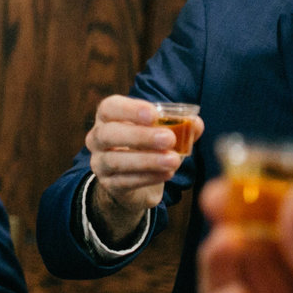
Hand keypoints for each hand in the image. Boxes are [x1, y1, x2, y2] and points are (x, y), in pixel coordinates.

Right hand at [85, 94, 201, 243]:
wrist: (135, 180)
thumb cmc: (149, 146)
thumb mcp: (163, 131)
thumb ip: (181, 125)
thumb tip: (195, 123)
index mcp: (108, 117)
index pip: (110, 107)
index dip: (130, 110)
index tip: (154, 115)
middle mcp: (97, 138)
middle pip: (108, 134)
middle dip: (139, 136)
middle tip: (168, 139)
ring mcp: (100, 162)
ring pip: (114, 160)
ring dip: (147, 160)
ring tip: (173, 160)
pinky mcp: (109, 184)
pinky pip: (124, 181)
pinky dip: (148, 177)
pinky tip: (167, 174)